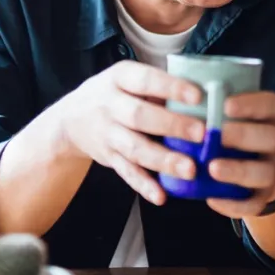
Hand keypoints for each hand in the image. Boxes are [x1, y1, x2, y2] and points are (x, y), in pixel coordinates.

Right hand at [55, 61, 205, 204]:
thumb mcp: (128, 78)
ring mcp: (108, 134)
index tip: (197, 95)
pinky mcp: (109, 159)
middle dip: (172, 125)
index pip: (145, 80)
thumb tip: (204, 95)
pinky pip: (127, 173)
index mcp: (119, 78)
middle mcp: (110, 105)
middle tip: (200, 133)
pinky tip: (162, 196)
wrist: (70, 120)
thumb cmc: (114, 94)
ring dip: (163, 160)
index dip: (170, 87)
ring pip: (135, 149)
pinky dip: (144, 185)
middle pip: (140, 116)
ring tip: (190, 170)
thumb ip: (158, 86)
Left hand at [205, 91, 274, 219]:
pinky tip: (212, 198)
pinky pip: (254, 204)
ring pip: (265, 172)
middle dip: (243, 136)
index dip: (251, 104)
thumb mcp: (228, 112)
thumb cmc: (229, 129)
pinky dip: (233, 203)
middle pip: (271, 137)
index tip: (226, 105)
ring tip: (212, 169)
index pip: (270, 105)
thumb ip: (215, 104)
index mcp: (270, 116)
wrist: (246, 163)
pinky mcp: (263, 196)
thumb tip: (185, 92)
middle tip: (218, 135)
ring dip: (238, 170)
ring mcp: (272, 169)